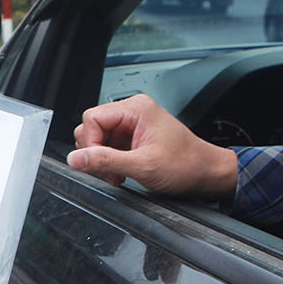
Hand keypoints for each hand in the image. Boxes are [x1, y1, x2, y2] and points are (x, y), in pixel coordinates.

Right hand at [68, 94, 238, 199]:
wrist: (206, 174)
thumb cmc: (186, 165)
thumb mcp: (143, 166)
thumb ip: (106, 161)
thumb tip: (76, 159)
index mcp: (136, 109)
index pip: (92, 118)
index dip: (90, 143)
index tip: (97, 163)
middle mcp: (132, 112)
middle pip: (91, 128)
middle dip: (95, 153)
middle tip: (110, 172)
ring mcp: (131, 125)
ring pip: (97, 139)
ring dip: (102, 160)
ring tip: (119, 174)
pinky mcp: (131, 138)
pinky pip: (107, 147)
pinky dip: (110, 162)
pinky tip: (122, 172)